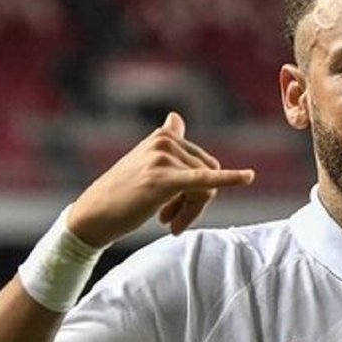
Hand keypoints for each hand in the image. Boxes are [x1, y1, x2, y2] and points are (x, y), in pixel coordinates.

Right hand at [67, 112, 254, 245]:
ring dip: (191, 212)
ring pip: (205, 189)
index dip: (198, 191)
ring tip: (170, 224)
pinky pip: (205, 182)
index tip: (176, 209)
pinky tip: (248, 177)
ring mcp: (163, 158)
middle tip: (174, 222)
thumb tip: (176, 117)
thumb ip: (167, 140)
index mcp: (164, 135)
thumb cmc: (121, 193)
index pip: (203, 163)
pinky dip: (230, 179)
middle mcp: (164, 141)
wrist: (93, 215)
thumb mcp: (145, 162)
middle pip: (208, 176)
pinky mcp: (164, 179)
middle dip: (196, 203)